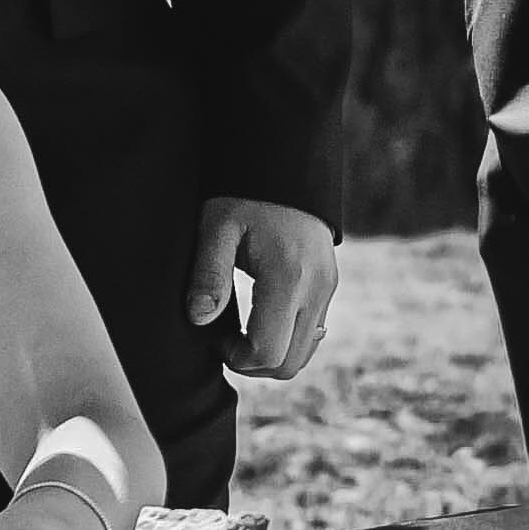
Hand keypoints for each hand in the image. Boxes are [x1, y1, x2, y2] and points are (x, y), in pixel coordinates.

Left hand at [184, 196, 337, 379]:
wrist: (286, 164)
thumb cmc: (245, 193)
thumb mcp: (217, 227)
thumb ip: (208, 274)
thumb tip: (199, 319)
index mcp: (289, 278)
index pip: (268, 352)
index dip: (236, 358)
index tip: (214, 336)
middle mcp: (317, 289)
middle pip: (290, 364)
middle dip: (253, 364)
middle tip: (224, 339)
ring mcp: (328, 289)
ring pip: (304, 354)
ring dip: (271, 354)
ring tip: (240, 330)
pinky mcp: (329, 286)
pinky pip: (313, 334)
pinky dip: (286, 339)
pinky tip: (260, 319)